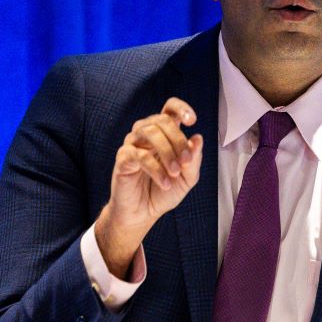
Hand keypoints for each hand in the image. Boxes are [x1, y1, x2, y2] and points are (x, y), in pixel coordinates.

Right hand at [95, 97, 204, 277]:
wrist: (143, 213)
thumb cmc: (165, 193)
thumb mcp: (187, 178)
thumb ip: (193, 160)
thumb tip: (198, 138)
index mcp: (165, 134)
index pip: (169, 108)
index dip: (180, 108)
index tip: (191, 121)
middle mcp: (147, 134)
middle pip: (162, 119)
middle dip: (178, 139)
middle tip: (186, 160)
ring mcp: (133, 144)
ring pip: (150, 131)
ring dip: (167, 151)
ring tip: (175, 172)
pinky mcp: (123, 158)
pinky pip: (140, 154)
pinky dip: (156, 169)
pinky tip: (165, 183)